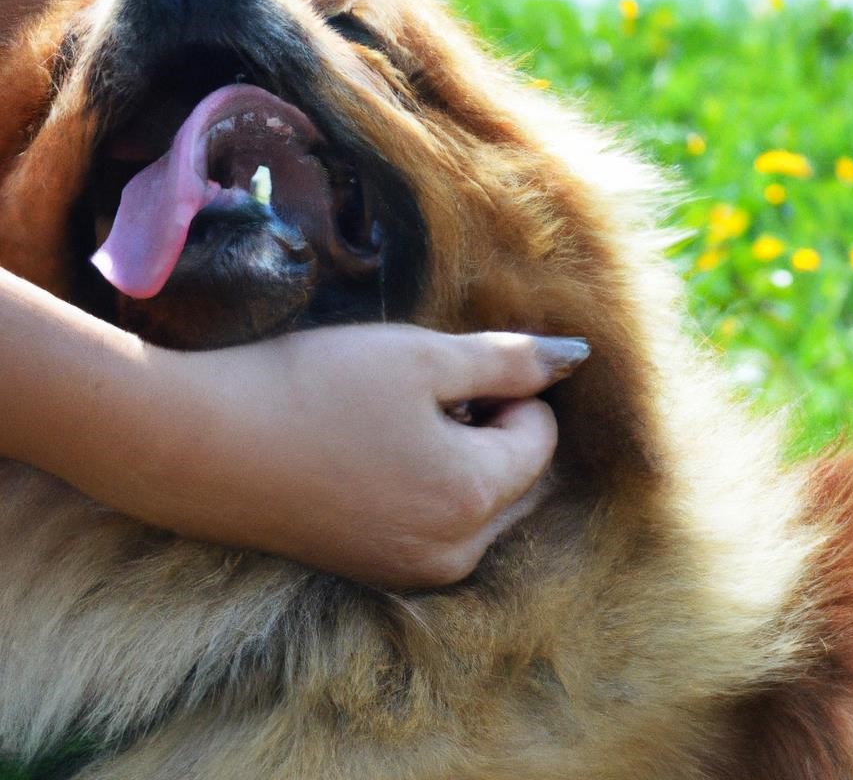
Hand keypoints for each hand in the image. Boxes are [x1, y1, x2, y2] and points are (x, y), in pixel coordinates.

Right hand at [120, 325, 586, 585]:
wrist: (197, 445)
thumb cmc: (316, 388)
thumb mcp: (423, 357)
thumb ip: (511, 359)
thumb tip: (578, 357)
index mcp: (474, 500)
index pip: (540, 438)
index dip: (508, 389)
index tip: (453, 365)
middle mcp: (453, 554)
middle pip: (518, 480)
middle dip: (496, 428)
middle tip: (431, 391)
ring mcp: (409, 572)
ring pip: (479, 506)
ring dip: (466, 457)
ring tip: (403, 418)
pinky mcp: (371, 571)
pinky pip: (437, 528)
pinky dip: (431, 487)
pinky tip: (377, 450)